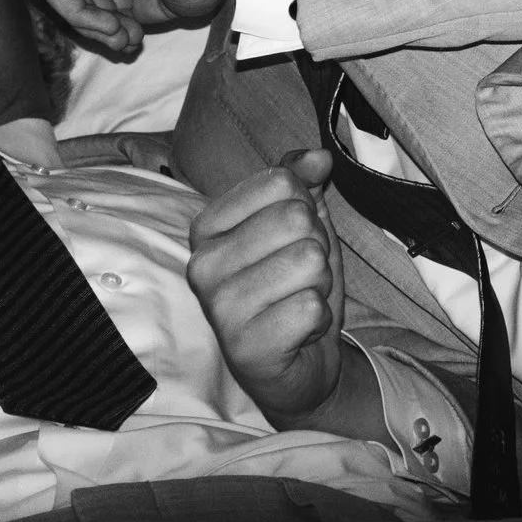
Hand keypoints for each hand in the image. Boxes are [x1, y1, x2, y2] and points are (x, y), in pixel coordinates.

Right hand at [187, 148, 345, 423]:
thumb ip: (301, 181)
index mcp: (207, 227)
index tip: (290, 242)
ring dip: (319, 284)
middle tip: (298, 278)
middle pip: (298, 218)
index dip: (307, 209)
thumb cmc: (293, 287)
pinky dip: (318, 319)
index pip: (282, 182)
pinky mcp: (244, 347)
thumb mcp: (301, 225)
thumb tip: (317, 156)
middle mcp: (202, 264)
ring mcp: (219, 308)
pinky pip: (311, 306)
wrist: (300, 364)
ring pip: (309, 260)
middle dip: (316, 248)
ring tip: (296, 302)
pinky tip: (298, 332)